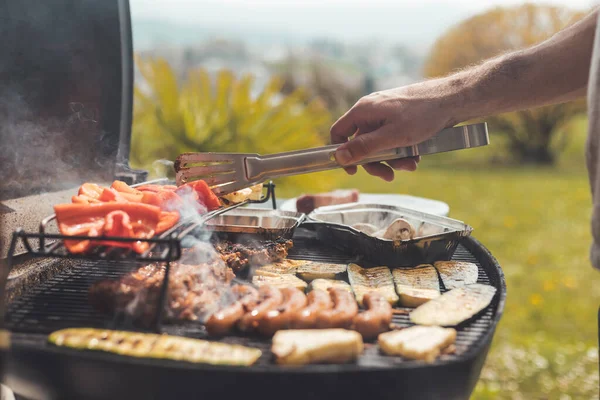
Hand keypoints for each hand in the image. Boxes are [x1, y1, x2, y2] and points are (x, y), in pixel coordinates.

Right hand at [330, 85, 455, 180]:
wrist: (452, 100)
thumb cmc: (422, 115)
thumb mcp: (391, 137)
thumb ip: (364, 147)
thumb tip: (339, 157)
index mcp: (363, 111)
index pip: (339, 132)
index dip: (342, 153)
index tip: (353, 170)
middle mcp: (371, 111)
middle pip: (361, 143)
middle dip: (376, 162)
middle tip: (388, 176)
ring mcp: (385, 114)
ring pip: (379, 144)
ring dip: (393, 159)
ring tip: (410, 165)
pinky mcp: (398, 118)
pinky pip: (392, 139)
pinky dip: (402, 151)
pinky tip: (416, 156)